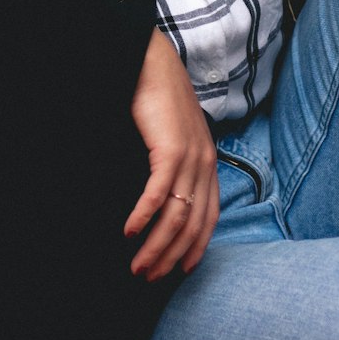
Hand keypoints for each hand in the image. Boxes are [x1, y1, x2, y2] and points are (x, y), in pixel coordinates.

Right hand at [125, 28, 218, 279]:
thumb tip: (162, 193)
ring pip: (177, 216)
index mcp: (208, 161)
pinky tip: (129, 232)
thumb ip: (174, 162)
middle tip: (149, 277)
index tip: (179, 271)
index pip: (209, 217)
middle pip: (194, 225)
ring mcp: (191, 156)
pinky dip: (143, 216)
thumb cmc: (158, 97)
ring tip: (137, 266)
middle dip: (172, 257)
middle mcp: (205, 163)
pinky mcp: (171, 149)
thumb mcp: (174, 134)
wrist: (153, 62)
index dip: (196, 247)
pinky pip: (159, 194)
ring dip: (156, 246)